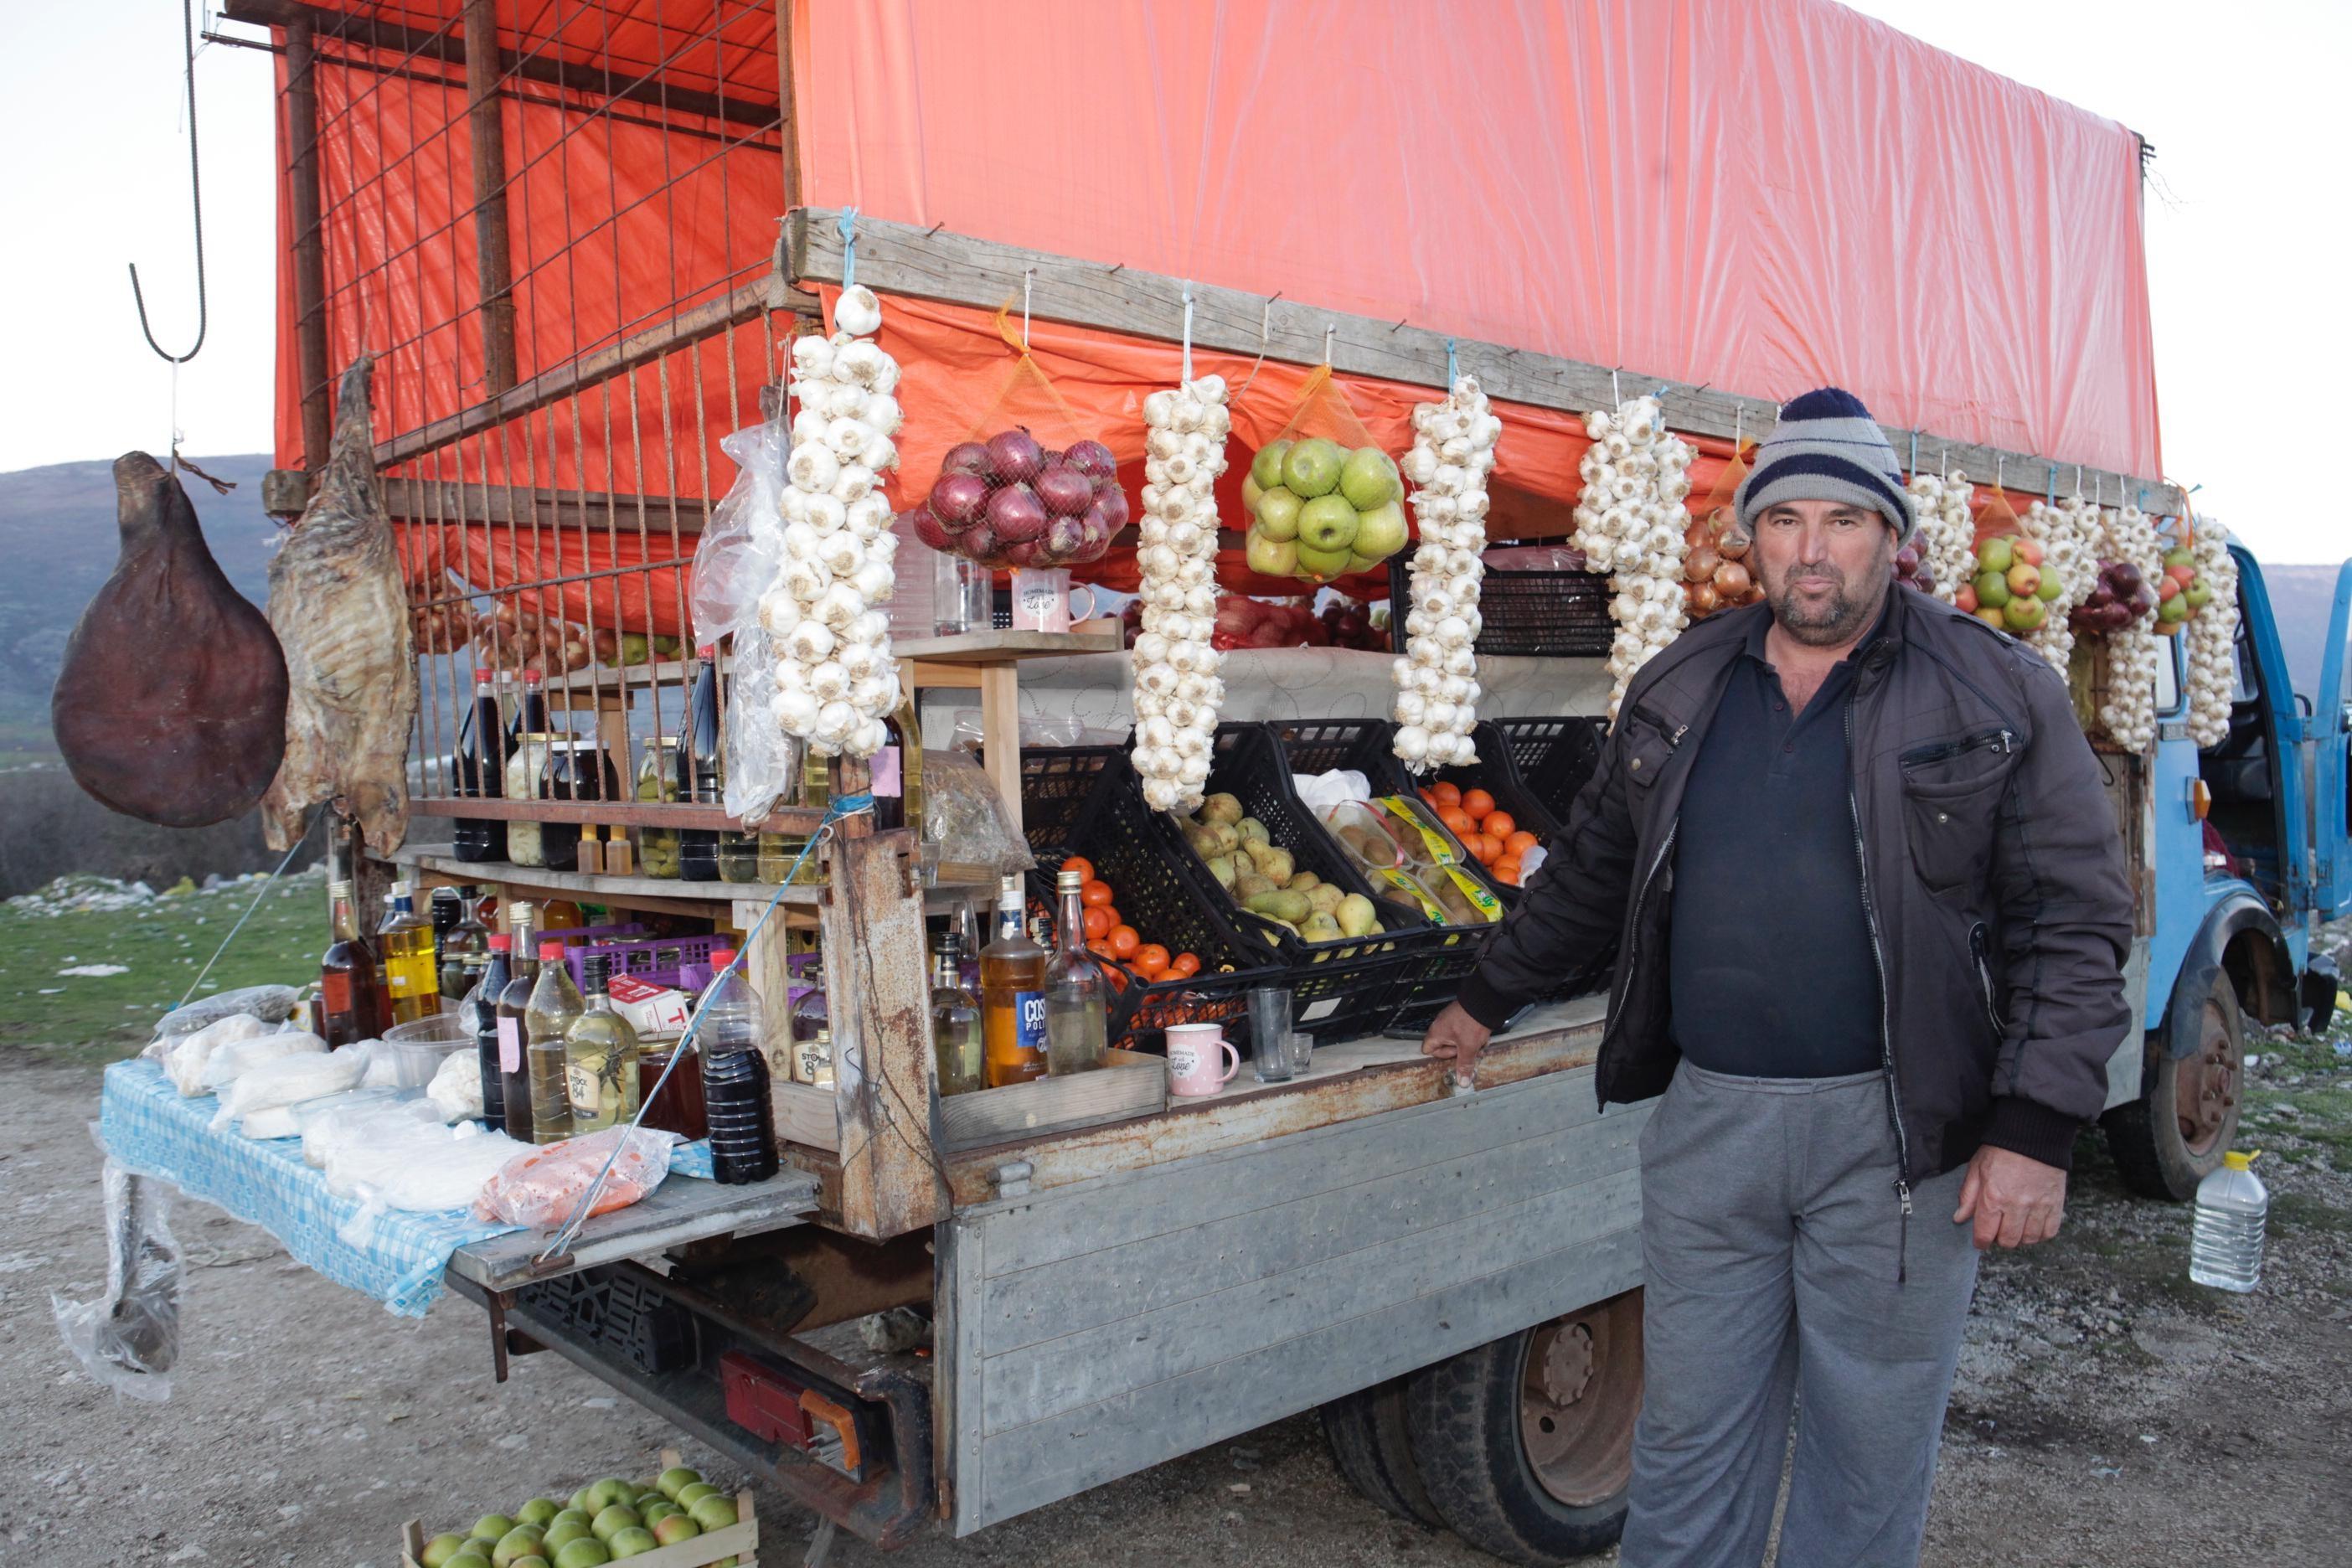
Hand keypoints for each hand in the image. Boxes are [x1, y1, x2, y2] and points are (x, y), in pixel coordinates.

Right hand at [1420, 1001, 1493, 1086]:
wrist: (1484, 1002)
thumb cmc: (1471, 1023)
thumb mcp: (1468, 1047)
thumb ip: (1464, 1065)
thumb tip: (1462, 1082)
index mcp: (1436, 1033)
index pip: (1428, 1050)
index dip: (1441, 1056)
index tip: (1455, 1055)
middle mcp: (1440, 1025)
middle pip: (1444, 1046)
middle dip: (1460, 1052)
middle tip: (1470, 1052)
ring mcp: (1451, 1020)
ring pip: (1456, 1039)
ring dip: (1468, 1045)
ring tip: (1480, 1044)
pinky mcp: (1461, 1016)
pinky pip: (1463, 1031)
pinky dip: (1472, 1036)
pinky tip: (1482, 1037)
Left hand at [1953, 1145, 2067, 1248]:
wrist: (2032, 1136)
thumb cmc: (2001, 1151)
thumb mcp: (1976, 1169)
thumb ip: (1967, 1196)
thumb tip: (1959, 1218)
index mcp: (1993, 1197)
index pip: (1985, 1234)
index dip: (1981, 1241)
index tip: (1980, 1241)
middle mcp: (2016, 1205)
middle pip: (2008, 1241)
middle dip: (2000, 1239)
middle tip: (1998, 1229)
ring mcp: (2038, 1206)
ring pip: (2029, 1239)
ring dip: (2020, 1237)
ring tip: (2015, 1226)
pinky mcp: (2055, 1204)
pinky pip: (2049, 1232)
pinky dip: (2040, 1234)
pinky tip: (2032, 1225)